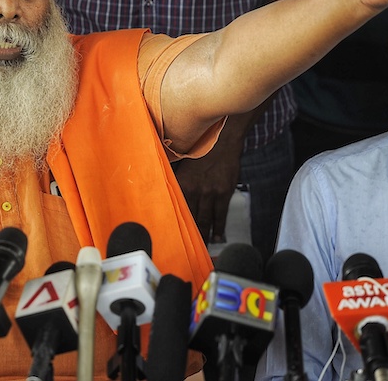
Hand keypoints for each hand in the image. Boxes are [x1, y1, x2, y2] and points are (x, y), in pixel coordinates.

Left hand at [173, 122, 245, 243]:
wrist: (223, 139)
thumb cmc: (201, 149)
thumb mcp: (183, 162)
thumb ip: (175, 177)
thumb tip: (164, 189)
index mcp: (181, 182)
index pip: (175, 207)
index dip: (173, 222)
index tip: (170, 235)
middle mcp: (194, 190)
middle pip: (190, 217)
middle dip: (189, 234)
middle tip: (186, 248)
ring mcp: (210, 193)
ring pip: (205, 219)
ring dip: (204, 234)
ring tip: (203, 247)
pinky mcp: (224, 193)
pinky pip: (221, 215)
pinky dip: (219, 228)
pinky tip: (218, 237)